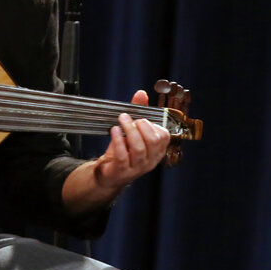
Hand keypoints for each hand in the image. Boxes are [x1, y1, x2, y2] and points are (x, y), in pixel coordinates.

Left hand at [64, 90, 170, 212]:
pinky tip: (114, 130)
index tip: (141, 119)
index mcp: (156, 152)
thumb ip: (138, 113)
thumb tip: (141, 93)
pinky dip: (119, 140)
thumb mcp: (132, 133)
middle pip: (153, 141)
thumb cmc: (122, 153)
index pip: (164, 136)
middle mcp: (150, 161)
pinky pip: (122, 156)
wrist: (106, 176)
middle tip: (131, 118)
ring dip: (130, 130)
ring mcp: (137, 168)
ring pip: (139, 148)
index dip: (153, 125)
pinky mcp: (122, 171)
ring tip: (122, 119)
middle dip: (142, 125)